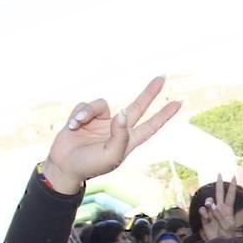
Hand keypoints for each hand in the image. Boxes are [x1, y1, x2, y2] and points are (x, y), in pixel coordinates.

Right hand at [41, 76, 181, 194]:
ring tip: (77, 125)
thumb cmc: (90, 166)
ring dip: (87, 112)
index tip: (179, 102)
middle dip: (150, 92)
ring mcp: (101, 121)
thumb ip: (120, 135)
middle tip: (162, 77)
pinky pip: (85, 106)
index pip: (152, 125)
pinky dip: (78, 113)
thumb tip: (124, 113)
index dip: (164, 114)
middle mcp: (117, 128)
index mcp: (128, 140)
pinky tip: (72, 126)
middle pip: (138, 106)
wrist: (63, 165)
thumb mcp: (110, 155)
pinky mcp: (85, 116)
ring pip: (101, 104)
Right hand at [205, 172, 242, 234]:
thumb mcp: (228, 225)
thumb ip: (220, 214)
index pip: (230, 195)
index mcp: (228, 209)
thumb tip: (212, 205)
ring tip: (211, 209)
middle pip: (219, 193)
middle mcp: (220, 209)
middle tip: (219, 174)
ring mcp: (211, 212)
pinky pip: (202, 211)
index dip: (232, 186)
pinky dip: (205, 213)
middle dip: (219, 184)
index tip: (234, 176)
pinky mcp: (205, 218)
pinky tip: (207, 217)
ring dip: (209, 203)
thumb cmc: (227, 236)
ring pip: (209, 201)